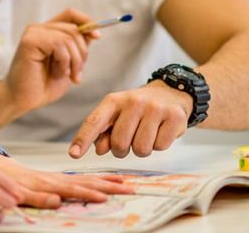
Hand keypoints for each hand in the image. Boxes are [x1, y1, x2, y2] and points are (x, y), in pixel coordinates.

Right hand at [0, 152, 133, 206]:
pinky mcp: (21, 192)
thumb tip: (69, 198)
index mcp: (55, 180)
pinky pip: (35, 197)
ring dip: (84, 192)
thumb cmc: (11, 181)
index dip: (105, 181)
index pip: (85, 180)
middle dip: (106, 186)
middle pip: (81, 183)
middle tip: (128, 187)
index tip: (125, 182)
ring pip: (64, 189)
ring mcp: (36, 186)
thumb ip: (53, 191)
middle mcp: (49, 181)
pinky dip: (46, 198)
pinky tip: (57, 201)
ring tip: (104, 196)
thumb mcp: (37, 186)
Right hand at [4, 8, 99, 113]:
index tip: (97, 37)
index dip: (87, 21)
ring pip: (69, 37)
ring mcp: (33, 33)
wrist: (23, 100)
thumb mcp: (69, 64)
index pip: (71, 14)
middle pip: (74, 28)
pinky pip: (59, 44)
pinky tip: (56, 73)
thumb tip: (94, 32)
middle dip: (82, 53)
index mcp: (48, 31)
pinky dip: (63, 62)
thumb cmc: (43, 85)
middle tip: (76, 74)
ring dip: (73, 61)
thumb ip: (77, 47)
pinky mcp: (29, 41)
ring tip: (65, 75)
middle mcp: (39, 28)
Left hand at [68, 82, 192, 158]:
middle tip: (130, 140)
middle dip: (122, 150)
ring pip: (141, 149)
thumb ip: (104, 132)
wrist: (171, 94)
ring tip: (146, 134)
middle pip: (120, 143)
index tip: (73, 154)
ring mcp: (155, 108)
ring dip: (142, 149)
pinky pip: (160, 147)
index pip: (94, 121)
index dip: (83, 139)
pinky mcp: (174, 117)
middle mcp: (133, 101)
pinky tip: (161, 131)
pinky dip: (159, 145)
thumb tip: (99, 149)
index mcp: (113, 101)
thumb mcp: (118, 115)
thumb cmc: (138, 109)